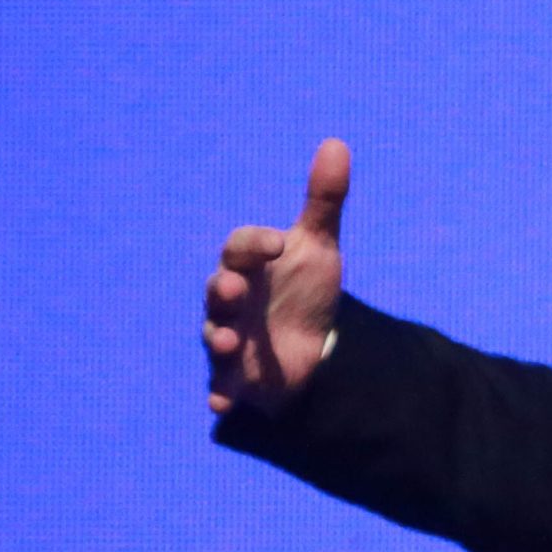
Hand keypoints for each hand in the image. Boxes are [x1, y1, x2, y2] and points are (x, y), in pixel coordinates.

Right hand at [205, 139, 348, 414]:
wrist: (309, 342)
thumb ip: (323, 201)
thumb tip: (337, 144)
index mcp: (248, 264)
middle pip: (218, 291)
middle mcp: (231, 300)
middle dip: (224, 290)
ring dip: (219, 339)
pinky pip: (222, 388)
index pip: (240, 247)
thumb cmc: (302, 287)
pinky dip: (220, 396)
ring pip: (215, 337)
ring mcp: (231, 339)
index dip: (253, 244)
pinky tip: (221, 406)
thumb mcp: (318, 247)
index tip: (278, 242)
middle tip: (235, 289)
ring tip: (229, 343)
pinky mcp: (238, 378)